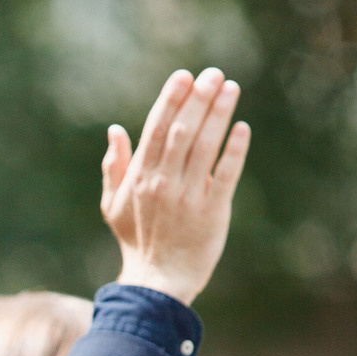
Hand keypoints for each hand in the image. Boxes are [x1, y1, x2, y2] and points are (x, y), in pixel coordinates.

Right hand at [102, 67, 250, 306]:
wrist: (158, 281)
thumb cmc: (137, 240)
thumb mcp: (114, 205)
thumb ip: (114, 166)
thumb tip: (115, 130)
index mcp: (140, 178)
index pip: (155, 130)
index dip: (170, 100)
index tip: (184, 76)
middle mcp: (163, 183)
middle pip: (182, 131)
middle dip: (198, 99)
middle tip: (213, 74)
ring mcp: (188, 197)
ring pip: (205, 147)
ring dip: (218, 114)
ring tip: (230, 88)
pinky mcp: (213, 211)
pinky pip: (225, 175)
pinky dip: (234, 150)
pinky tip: (242, 127)